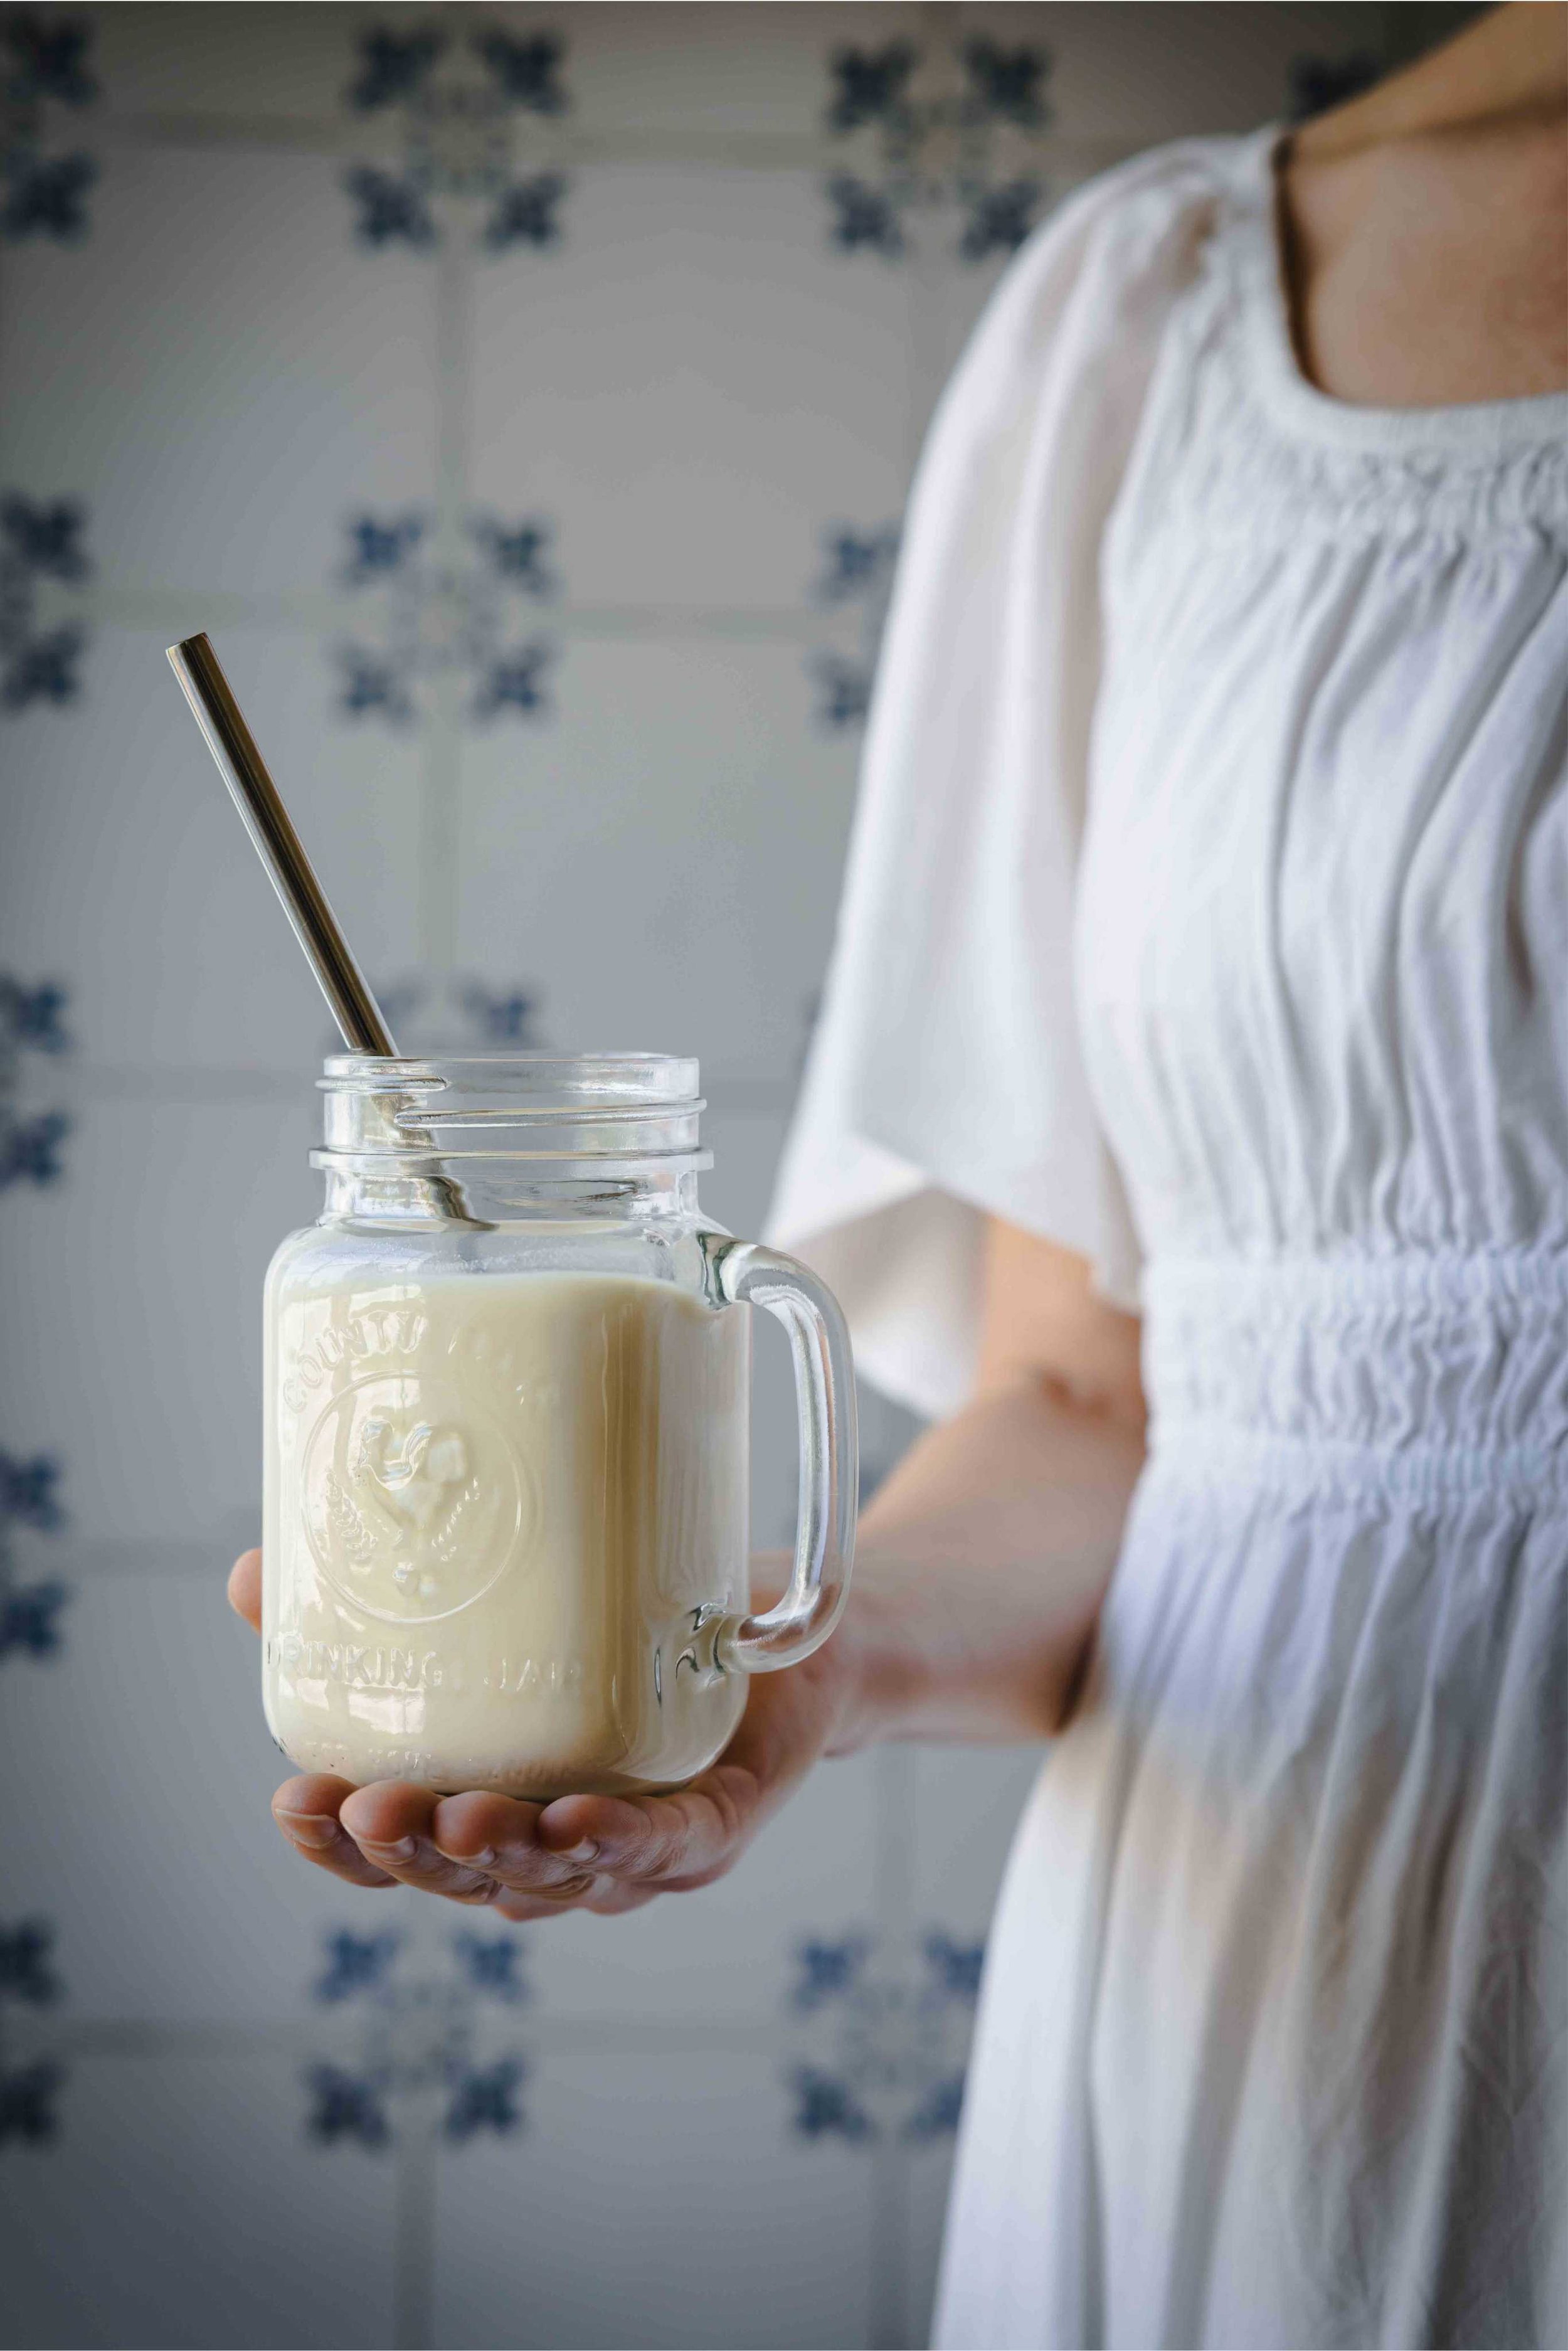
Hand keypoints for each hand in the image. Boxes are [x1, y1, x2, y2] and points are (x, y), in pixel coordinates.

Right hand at [227, 1550, 857, 1922]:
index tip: (293, 1802)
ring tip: (454, 1818)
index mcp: (494, 1803)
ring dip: (502, 1856)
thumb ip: (397, 1594)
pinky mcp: (721, 1823)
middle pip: (466, 1880)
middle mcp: (557, 1848)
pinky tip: (578, 1822)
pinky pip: (669, 1847)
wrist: (792, 1621)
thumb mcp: (518, 1601)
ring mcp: (641, 1851)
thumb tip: (254, 1571)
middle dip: (408, 1855)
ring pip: (558, 1877)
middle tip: (363, 1806)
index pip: (399, 1855)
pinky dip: (624, 1843)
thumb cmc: (638, 1621)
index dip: (341, 1846)